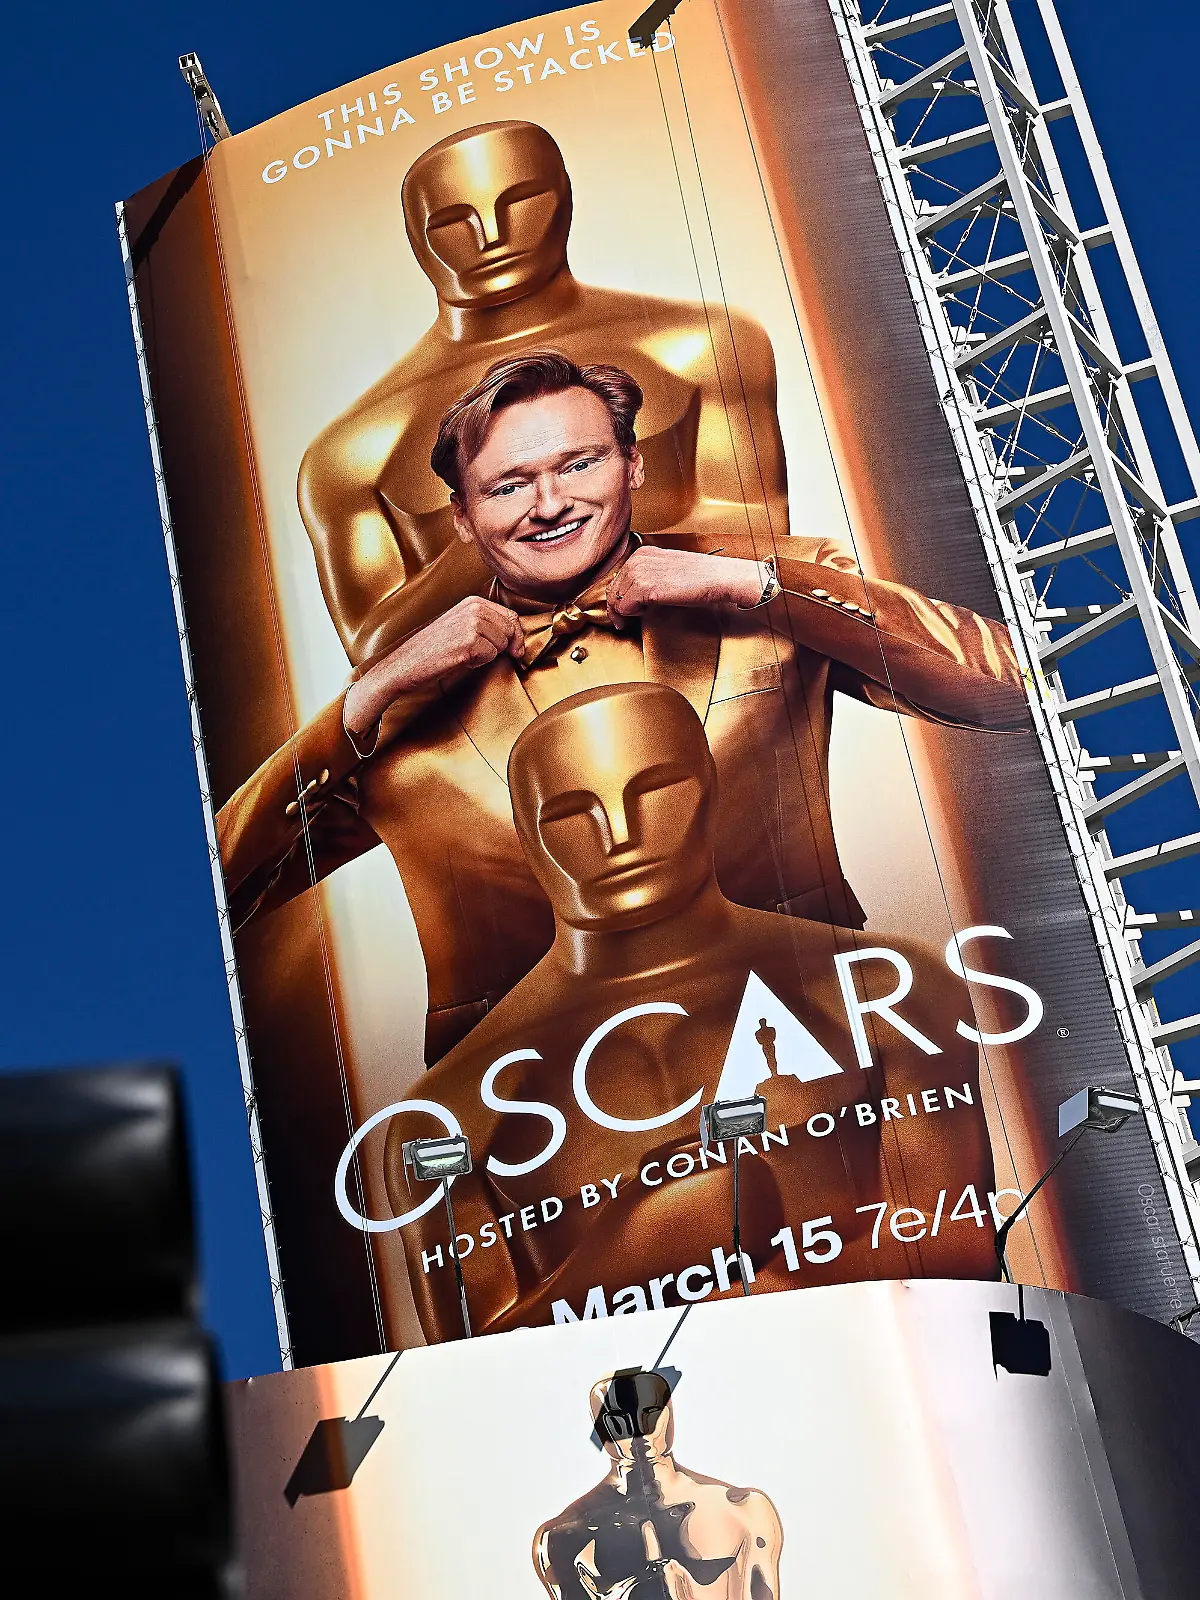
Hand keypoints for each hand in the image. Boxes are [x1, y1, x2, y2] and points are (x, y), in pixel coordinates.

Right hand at [344, 595, 523, 736]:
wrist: (406, 663)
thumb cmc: (433, 648)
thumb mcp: (460, 626)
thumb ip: (486, 624)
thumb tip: (517, 638)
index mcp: (472, 601)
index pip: (511, 616)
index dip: (517, 636)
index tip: (516, 650)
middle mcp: (473, 608)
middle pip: (511, 630)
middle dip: (506, 647)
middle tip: (484, 655)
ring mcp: (472, 624)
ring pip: (502, 645)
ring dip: (488, 655)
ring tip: (464, 654)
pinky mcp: (469, 643)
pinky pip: (491, 656)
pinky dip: (479, 663)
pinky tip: (459, 660)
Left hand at [605, 547, 763, 625]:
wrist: (718, 578)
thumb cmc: (699, 577)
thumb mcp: (667, 570)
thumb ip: (648, 577)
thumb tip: (631, 595)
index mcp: (643, 553)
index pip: (619, 577)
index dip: (618, 596)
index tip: (622, 610)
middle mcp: (638, 559)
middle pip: (614, 589)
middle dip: (616, 607)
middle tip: (621, 622)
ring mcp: (641, 573)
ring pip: (616, 600)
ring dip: (624, 613)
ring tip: (633, 621)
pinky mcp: (646, 589)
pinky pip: (625, 608)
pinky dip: (631, 616)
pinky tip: (643, 615)